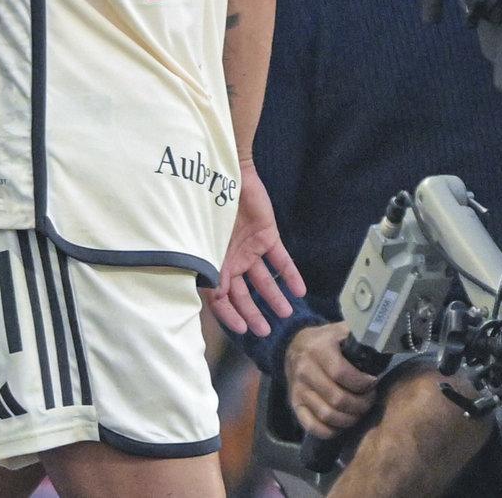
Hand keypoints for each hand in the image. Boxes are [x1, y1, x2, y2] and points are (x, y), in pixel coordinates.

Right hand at [206, 162, 306, 334]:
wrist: (224, 171)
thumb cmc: (204, 204)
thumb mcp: (201, 239)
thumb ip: (209, 266)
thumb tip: (216, 296)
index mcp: (212, 262)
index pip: (219, 297)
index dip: (229, 315)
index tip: (242, 329)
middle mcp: (231, 259)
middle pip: (243, 293)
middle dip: (253, 313)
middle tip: (265, 330)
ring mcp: (249, 248)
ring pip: (264, 280)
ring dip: (274, 297)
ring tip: (285, 313)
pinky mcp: (266, 235)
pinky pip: (280, 258)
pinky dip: (290, 274)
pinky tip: (300, 289)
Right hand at [285, 321, 380, 437]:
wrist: (294, 346)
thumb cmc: (326, 340)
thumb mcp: (341, 330)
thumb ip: (360, 335)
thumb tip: (385, 342)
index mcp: (318, 349)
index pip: (341, 373)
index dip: (362, 384)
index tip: (374, 382)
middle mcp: (304, 370)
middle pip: (337, 399)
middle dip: (360, 404)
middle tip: (370, 400)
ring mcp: (298, 389)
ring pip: (327, 415)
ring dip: (349, 419)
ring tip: (359, 412)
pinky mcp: (294, 404)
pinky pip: (312, 426)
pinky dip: (331, 431)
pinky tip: (342, 424)